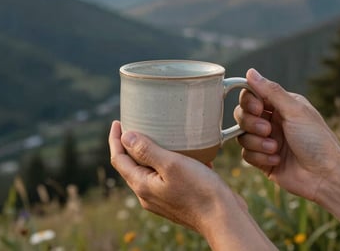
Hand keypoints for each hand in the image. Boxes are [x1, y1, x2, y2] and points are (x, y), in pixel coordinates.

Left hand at [108, 121, 275, 249]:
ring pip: (148, 170)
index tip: (117, 122)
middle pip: (130, 165)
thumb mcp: (171, 165)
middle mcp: (148, 194)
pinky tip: (179, 152)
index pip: (118, 159)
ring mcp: (161, 197)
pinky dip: (165, 161)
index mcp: (142, 185)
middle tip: (133, 125)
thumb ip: (146, 151)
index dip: (115, 139)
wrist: (224, 217)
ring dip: (147, 152)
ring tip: (155, 135)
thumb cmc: (199, 190)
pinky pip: (163, 175)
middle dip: (128, 145)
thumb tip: (126, 137)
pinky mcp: (175, 197)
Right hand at [234, 69, 339, 200]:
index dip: (249, 102)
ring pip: (241, 136)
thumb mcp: (295, 110)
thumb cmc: (316, 140)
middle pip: (241, 115)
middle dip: (251, 124)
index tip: (259, 109)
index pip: (250, 96)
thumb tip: (250, 72)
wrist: (326, 176)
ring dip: (257, 143)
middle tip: (268, 130)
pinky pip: (246, 155)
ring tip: (276, 148)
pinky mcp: (261, 159)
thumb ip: (271, 91)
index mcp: (279, 106)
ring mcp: (265, 140)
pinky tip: (276, 160)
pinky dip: (260, 157)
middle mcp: (270, 121)